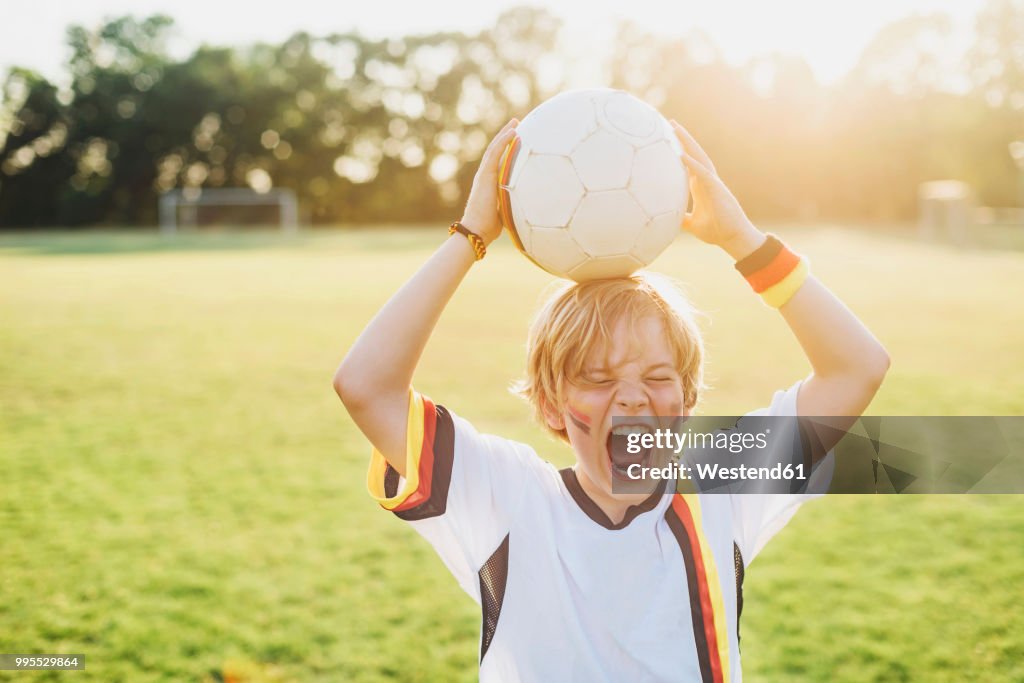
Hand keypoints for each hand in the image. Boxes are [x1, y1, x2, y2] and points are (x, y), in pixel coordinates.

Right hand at [461, 118, 518, 245]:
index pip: (498, 162)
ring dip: (505, 134)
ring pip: (494, 148)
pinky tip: (513, 131)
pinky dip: (504, 141)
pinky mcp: (485, 175)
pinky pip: (495, 153)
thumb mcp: (506, 211)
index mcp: (489, 183)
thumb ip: (514, 203)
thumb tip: (530, 206)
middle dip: (505, 137)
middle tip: (516, 124)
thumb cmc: (490, 226)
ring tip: (516, 122)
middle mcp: (485, 176)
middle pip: (495, 150)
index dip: (506, 149)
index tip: (517, 140)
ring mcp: (484, 174)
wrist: (477, 230)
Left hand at [670, 120, 764, 259]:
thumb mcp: (692, 224)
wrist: (733, 238)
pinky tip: (682, 154)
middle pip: (694, 153)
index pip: (688, 162)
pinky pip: (703, 173)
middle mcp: (707, 180)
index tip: (667, 137)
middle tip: (671, 122)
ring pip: (699, 157)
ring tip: (676, 129)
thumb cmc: (716, 230)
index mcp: (700, 186)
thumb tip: (667, 220)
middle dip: (683, 138)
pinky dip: (692, 163)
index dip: (679, 149)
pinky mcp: (717, 189)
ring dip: (688, 143)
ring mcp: (713, 183)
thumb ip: (681, 219)